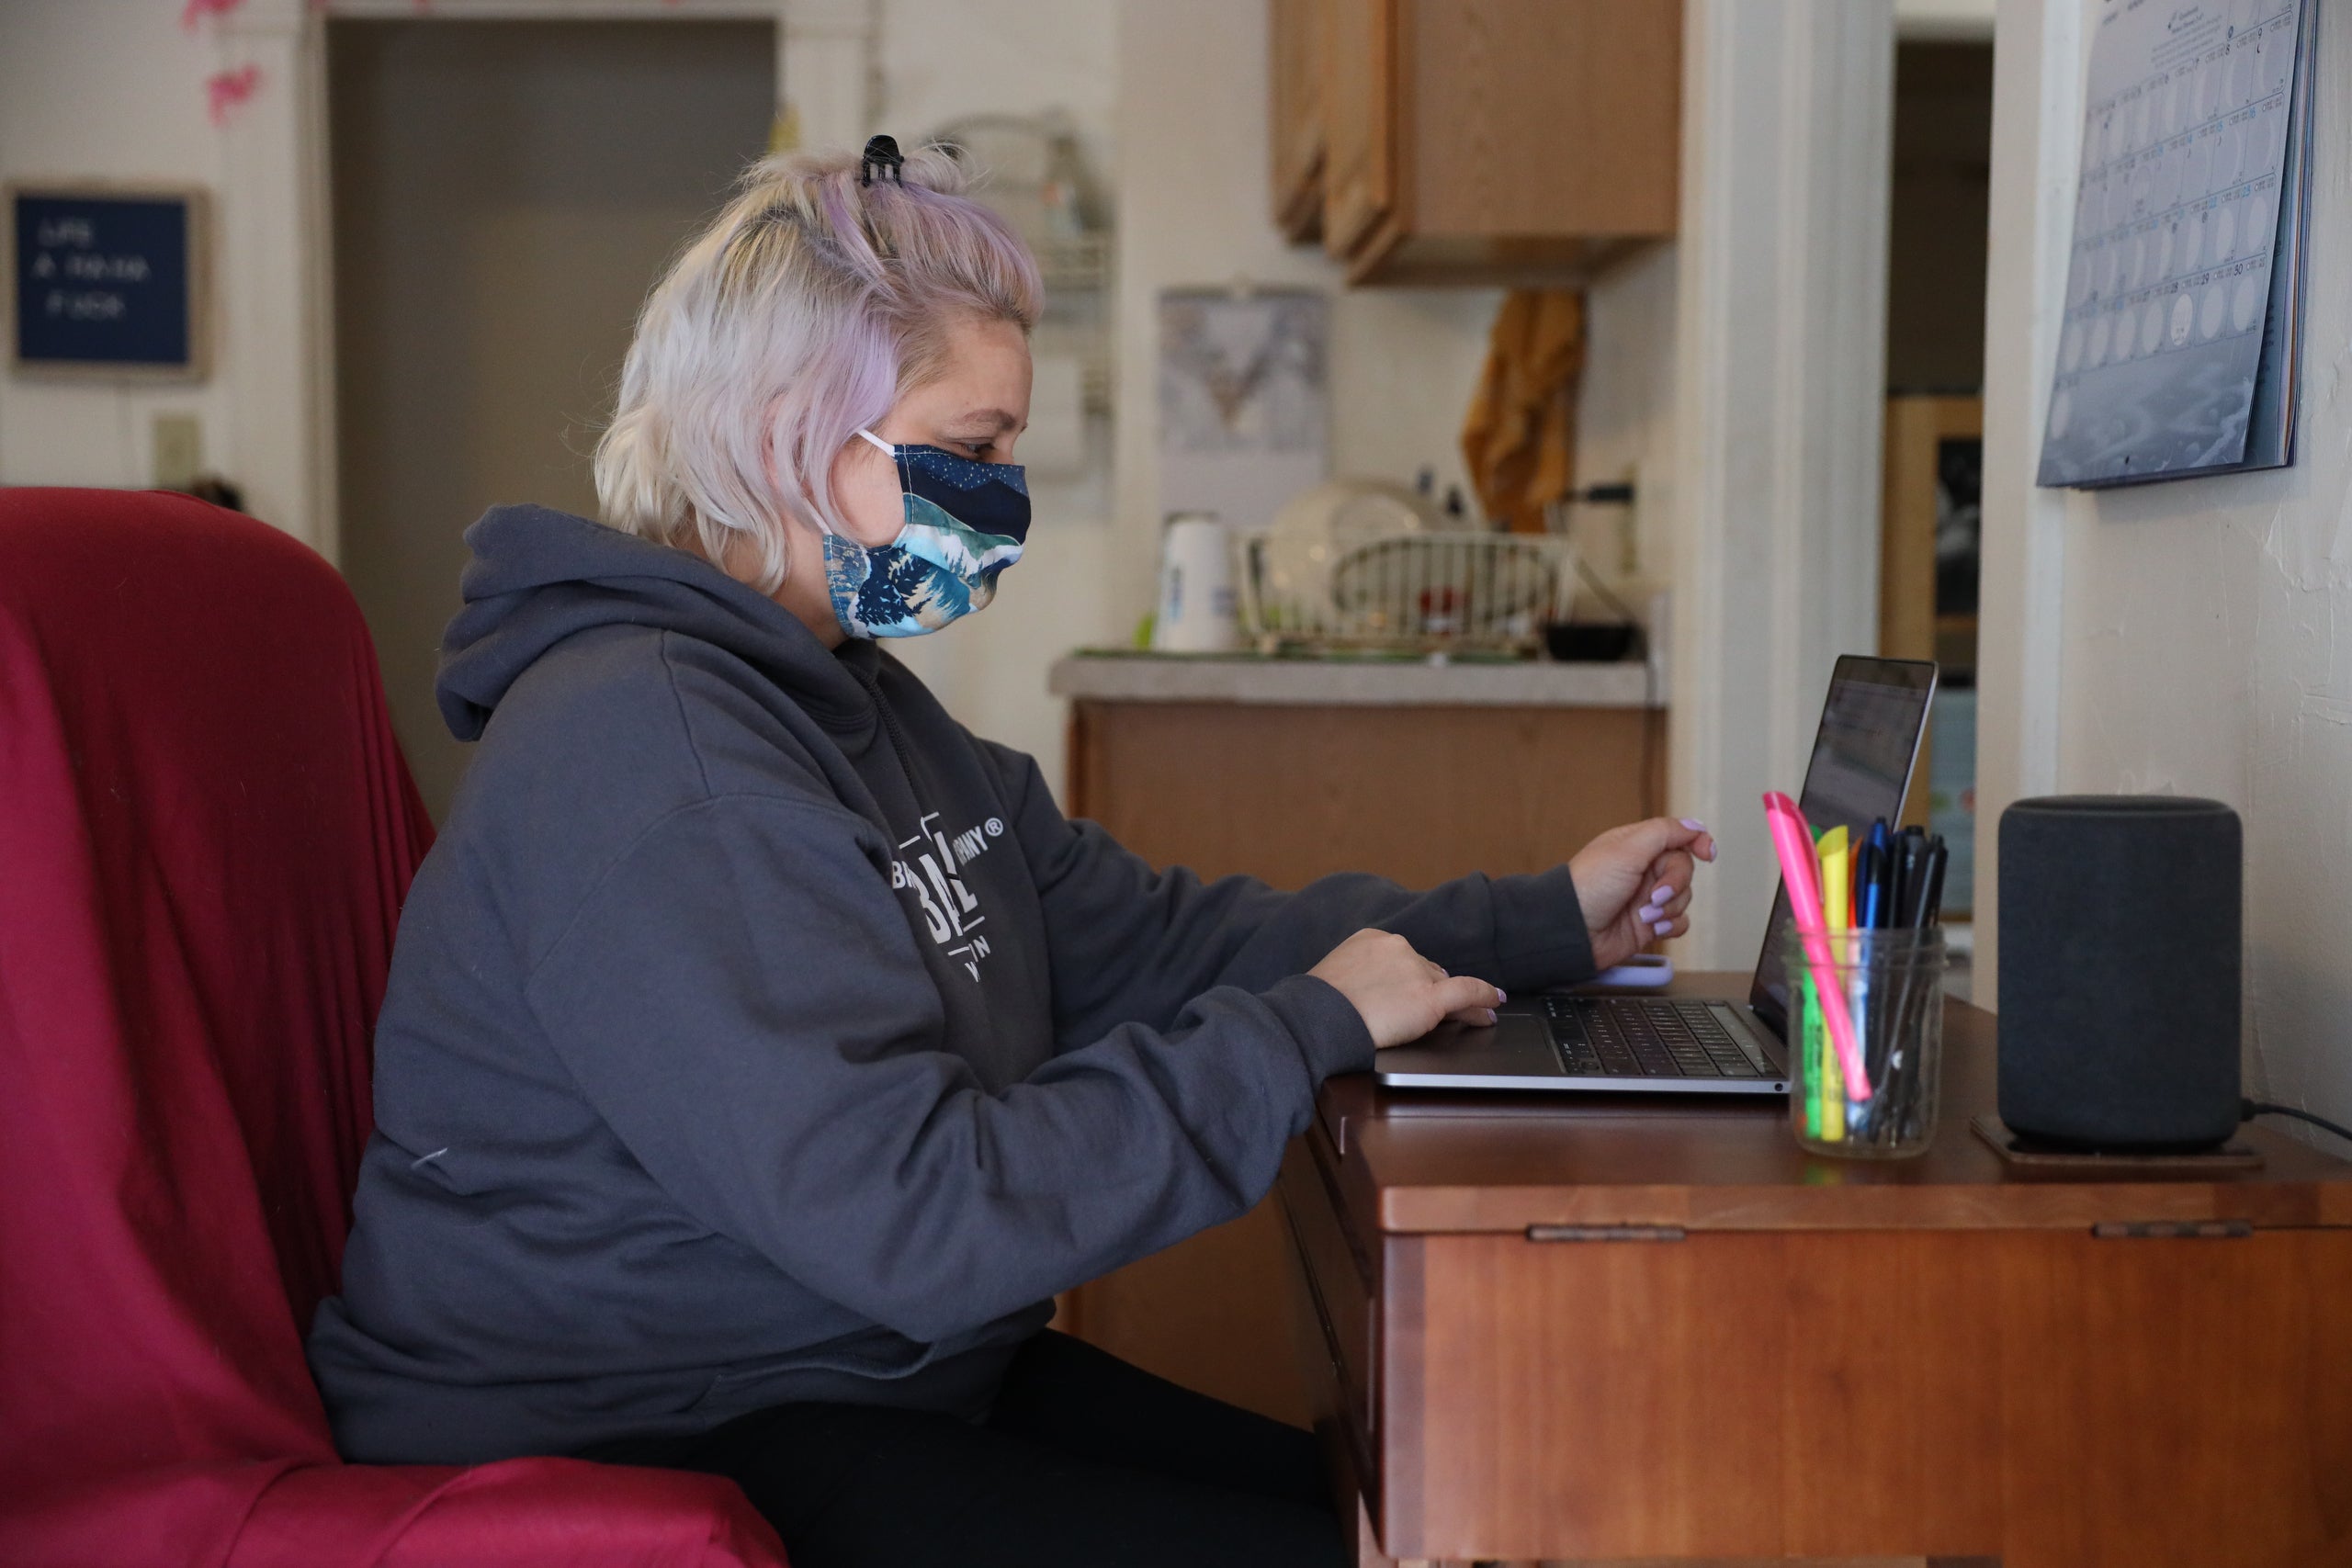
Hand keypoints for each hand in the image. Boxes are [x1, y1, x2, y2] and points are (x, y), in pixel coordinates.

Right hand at [1309, 929, 1506, 1049]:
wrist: (1318, 1018)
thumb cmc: (1318, 1006)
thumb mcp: (1337, 978)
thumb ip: (1360, 978)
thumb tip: (1378, 994)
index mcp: (1372, 940)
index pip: (1403, 959)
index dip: (1414, 977)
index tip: (1418, 988)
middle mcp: (1398, 948)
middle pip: (1426, 971)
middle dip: (1433, 990)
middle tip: (1440, 1011)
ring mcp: (1415, 971)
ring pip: (1445, 985)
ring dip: (1458, 1001)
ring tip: (1476, 1015)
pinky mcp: (1430, 997)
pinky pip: (1468, 991)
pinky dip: (1485, 996)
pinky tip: (1495, 1002)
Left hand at [1569, 817, 1719, 971]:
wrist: (1573, 932)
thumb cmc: (1588, 888)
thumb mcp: (1626, 849)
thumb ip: (1663, 832)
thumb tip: (1694, 825)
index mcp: (1636, 845)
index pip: (1676, 836)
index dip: (1696, 841)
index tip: (1707, 853)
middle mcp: (1643, 869)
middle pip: (1683, 868)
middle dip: (1675, 883)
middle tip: (1655, 895)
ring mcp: (1646, 897)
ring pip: (1684, 897)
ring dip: (1669, 907)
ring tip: (1644, 914)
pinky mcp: (1649, 923)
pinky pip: (1678, 922)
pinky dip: (1670, 925)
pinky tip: (1652, 928)